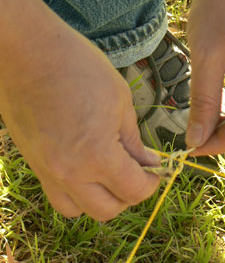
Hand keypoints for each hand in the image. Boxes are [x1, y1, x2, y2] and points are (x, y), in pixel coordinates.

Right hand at [0, 29, 159, 220]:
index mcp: (97, 155)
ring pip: (78, 209)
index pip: (133, 190)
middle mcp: (69, 173)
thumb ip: (134, 140)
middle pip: (107, 210)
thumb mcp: (119, 100)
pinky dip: (76, 191)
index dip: (152, 183)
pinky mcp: (33, 162)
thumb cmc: (78, 67)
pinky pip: (57, 193)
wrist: (29, 52)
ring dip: (100, 199)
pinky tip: (86, 167)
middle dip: (129, 195)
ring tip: (110, 174)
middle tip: (138, 172)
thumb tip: (148, 163)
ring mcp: (46, 170)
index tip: (157, 171)